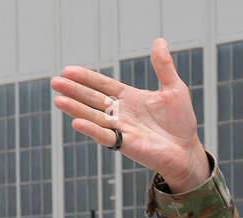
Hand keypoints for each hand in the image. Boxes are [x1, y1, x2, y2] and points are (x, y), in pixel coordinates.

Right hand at [51, 37, 209, 192]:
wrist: (187, 151)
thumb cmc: (181, 123)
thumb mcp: (174, 88)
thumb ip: (163, 66)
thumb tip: (159, 41)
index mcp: (129, 98)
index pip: (102, 85)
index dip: (86, 78)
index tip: (68, 70)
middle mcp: (121, 113)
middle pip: (93, 99)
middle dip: (74, 91)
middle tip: (55, 82)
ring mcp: (121, 129)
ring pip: (94, 117)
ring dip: (76, 108)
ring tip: (58, 100)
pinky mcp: (126, 145)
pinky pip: (105, 136)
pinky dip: (91, 130)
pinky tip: (76, 122)